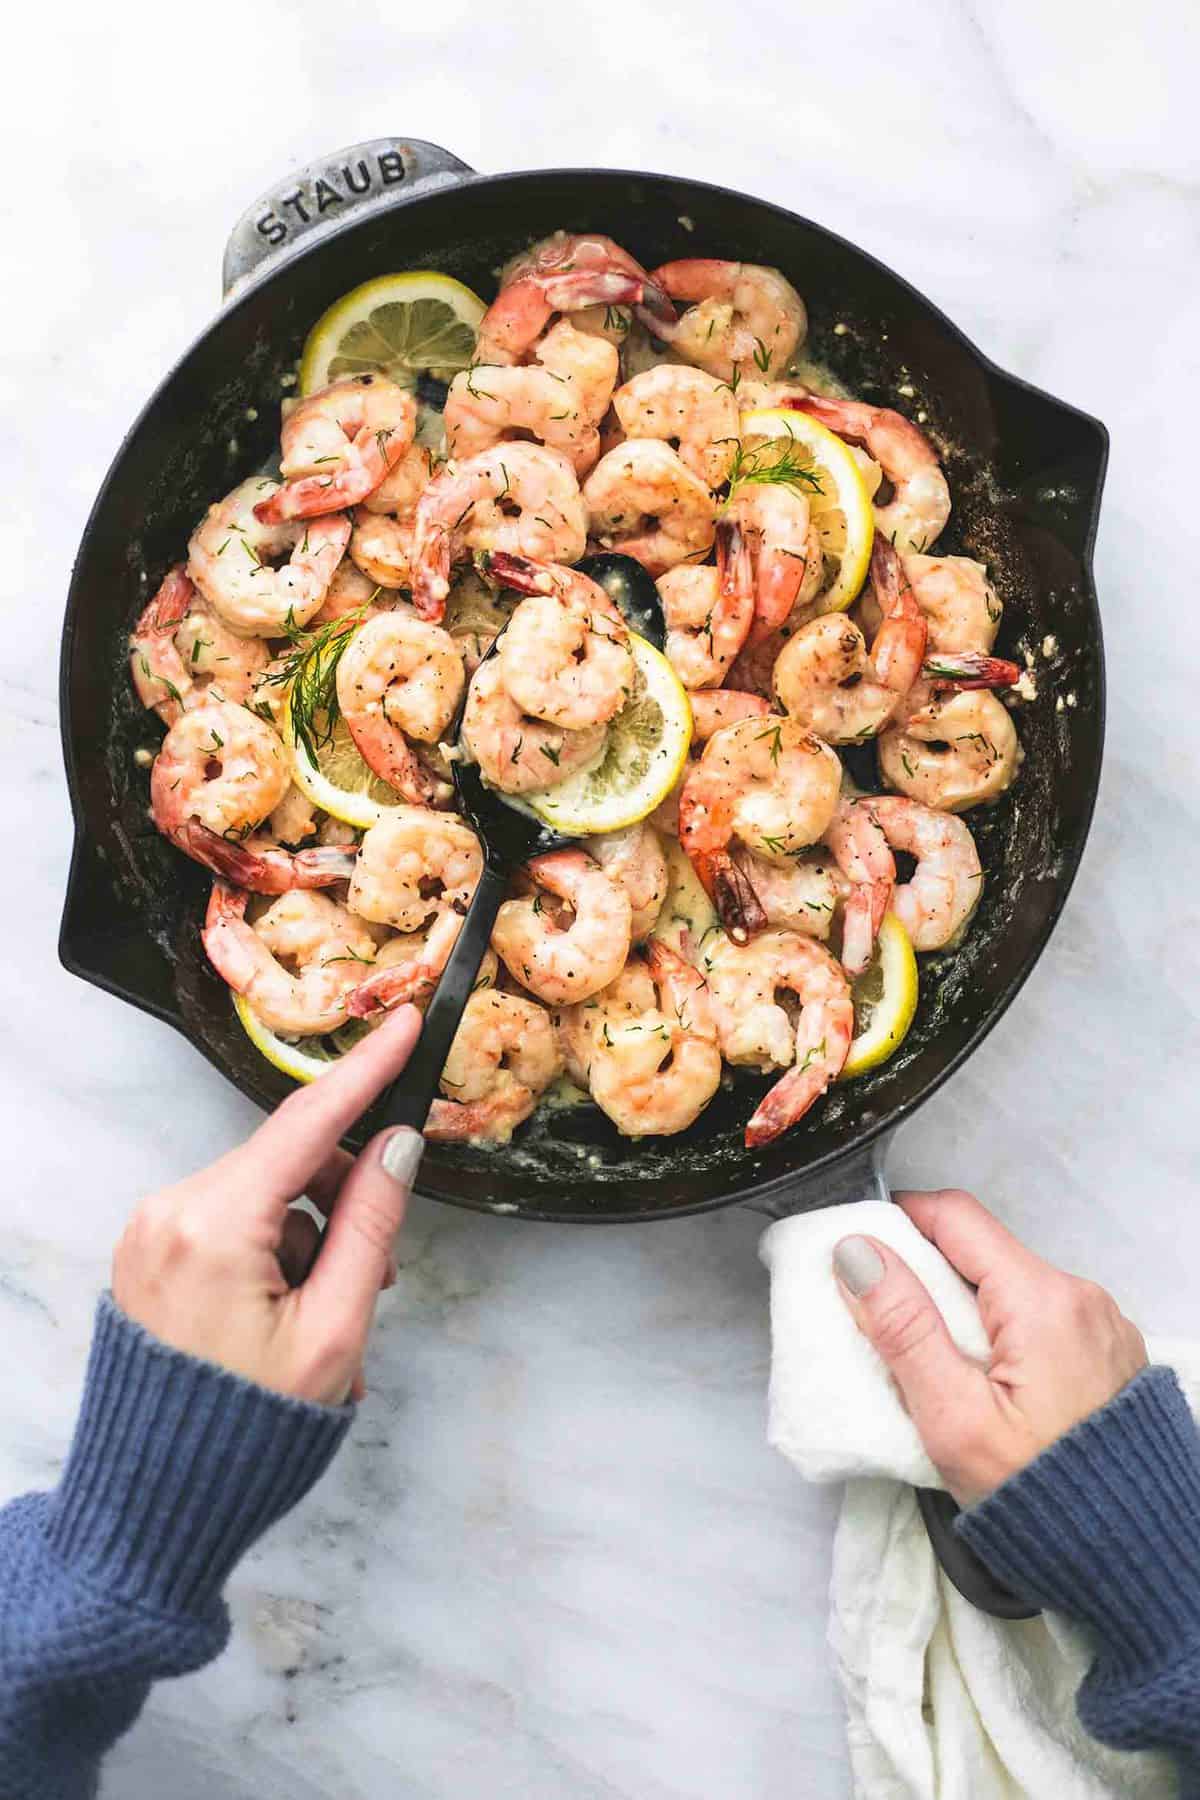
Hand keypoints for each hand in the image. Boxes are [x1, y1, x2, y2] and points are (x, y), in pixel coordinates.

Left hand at [113, 1007, 424, 1405]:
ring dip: (311, 1233)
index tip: (403, 1025)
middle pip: (287, 1160)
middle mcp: (170, 1212)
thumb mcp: (334, 1330)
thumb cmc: (246, 1430)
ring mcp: (152, 1231)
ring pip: (264, 1191)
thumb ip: (370, 1226)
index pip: (307, 1124)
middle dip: (344, 1197)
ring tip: (329, 1314)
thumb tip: (399, 1148)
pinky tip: (289, 1312)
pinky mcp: (150, 1251)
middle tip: (379, 1268)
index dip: (365, 1071)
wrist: (158, 1500)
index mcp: (213, 1226)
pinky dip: (274, 1249)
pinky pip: (232, 1220)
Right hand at [833, 1189, 1147, 1504]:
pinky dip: (1002, 1335)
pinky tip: (984, 1385)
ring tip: (934, 1368)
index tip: (860, 1250)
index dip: (900, 1220)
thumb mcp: (953, 1419)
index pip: (956, 1217)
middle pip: (982, 1253)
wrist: (1129, 1561)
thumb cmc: (1041, 1498)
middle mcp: (1081, 1297)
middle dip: (927, 1277)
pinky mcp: (1107, 1354)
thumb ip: (903, 1328)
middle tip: (886, 1324)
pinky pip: (1041, 1319)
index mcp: (1043, 1300)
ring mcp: (1101, 1325)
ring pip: (1010, 1287)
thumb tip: (858, 1253)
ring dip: (964, 1311)